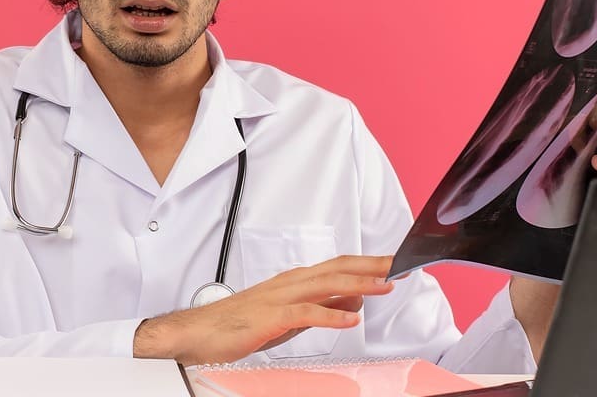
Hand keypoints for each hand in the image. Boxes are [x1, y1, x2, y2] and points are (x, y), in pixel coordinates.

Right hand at [133, 255, 394, 365]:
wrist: (197, 333)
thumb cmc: (236, 324)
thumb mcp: (287, 317)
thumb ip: (319, 309)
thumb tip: (351, 304)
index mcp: (292, 281)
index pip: (336, 267)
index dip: (365, 264)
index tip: (393, 263)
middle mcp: (288, 284)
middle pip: (336, 269)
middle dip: (370, 266)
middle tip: (399, 264)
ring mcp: (279, 298)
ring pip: (325, 286)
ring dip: (357, 284)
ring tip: (384, 284)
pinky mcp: (270, 317)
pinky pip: (305, 314)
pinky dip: (330, 316)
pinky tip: (349, 320)